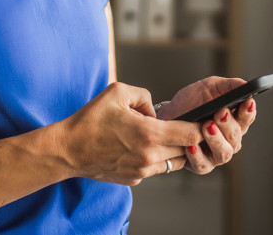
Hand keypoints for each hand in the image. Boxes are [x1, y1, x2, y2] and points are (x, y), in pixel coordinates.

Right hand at [60, 82, 201, 184]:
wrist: (69, 149)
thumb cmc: (90, 120)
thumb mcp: (118, 92)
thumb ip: (145, 96)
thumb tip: (156, 110)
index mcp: (149, 134)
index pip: (192, 134)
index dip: (201, 126)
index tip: (204, 119)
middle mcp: (149, 156)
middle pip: (187, 150)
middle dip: (189, 138)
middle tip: (187, 126)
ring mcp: (142, 171)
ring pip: (174, 162)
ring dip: (174, 149)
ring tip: (162, 135)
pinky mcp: (135, 179)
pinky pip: (156, 168)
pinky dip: (157, 158)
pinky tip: (143, 146)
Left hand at [155, 76, 256, 174]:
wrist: (168, 116)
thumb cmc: (191, 103)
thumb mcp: (209, 88)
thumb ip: (228, 86)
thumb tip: (245, 84)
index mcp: (234, 121)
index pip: (247, 118)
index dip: (248, 111)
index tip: (247, 101)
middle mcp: (229, 140)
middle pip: (236, 136)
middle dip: (228, 125)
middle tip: (219, 112)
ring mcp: (216, 154)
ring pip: (224, 153)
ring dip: (216, 140)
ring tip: (206, 126)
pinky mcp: (201, 165)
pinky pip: (202, 164)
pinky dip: (197, 155)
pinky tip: (191, 145)